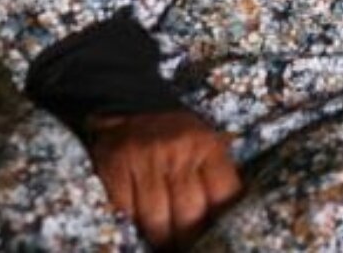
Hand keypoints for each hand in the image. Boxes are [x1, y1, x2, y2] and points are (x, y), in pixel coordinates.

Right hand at [86, 109, 240, 248]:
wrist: (129, 104)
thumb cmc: (175, 134)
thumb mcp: (205, 146)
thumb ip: (216, 178)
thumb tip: (227, 221)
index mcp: (209, 147)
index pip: (223, 198)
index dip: (218, 227)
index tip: (215, 242)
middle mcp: (179, 151)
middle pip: (189, 214)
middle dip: (188, 240)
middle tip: (186, 250)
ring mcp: (146, 158)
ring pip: (155, 218)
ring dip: (160, 240)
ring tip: (164, 248)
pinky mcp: (115, 166)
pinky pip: (125, 210)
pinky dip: (131, 226)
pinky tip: (136, 233)